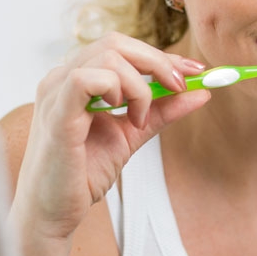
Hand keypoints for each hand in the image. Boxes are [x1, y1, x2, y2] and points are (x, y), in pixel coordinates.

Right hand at [12, 32, 210, 241]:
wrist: (54, 212)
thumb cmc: (83, 172)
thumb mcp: (133, 133)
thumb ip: (163, 111)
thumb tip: (202, 92)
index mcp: (78, 79)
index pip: (123, 48)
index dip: (163, 56)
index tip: (196, 71)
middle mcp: (62, 79)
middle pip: (116, 42)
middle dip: (159, 61)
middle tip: (180, 87)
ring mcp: (56, 94)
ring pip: (108, 55)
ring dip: (140, 84)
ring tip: (141, 119)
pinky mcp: (57, 115)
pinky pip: (87, 79)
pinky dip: (117, 90)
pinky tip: (124, 116)